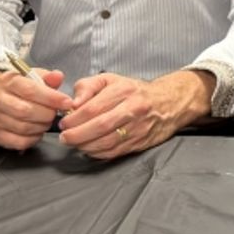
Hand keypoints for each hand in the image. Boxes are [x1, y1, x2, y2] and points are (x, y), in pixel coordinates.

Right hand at [0, 69, 74, 151]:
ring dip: (42, 127)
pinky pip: (18, 142)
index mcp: (8, 82)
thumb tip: (58, 76)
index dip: (52, 98)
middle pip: (27, 111)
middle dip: (48, 114)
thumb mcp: (29, 76)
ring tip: (47, 121)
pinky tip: (37, 132)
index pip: (31, 90)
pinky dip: (33, 139)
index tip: (67, 103)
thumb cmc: (13, 88)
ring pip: (24, 127)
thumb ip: (46, 77)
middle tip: (56, 113)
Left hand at [57, 70, 213, 160]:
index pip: (94, 107)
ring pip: (107, 142)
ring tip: (75, 143)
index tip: (64, 123)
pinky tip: (89, 149)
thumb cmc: (135, 91)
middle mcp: (133, 108)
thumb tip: (72, 103)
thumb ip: (88, 86)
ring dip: (85, 146)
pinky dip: (97, 153)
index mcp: (124, 90)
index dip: (74, 118)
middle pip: (100, 126)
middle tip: (64, 137)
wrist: (169, 102)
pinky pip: (114, 152)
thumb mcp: (111, 80)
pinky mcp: (140, 142)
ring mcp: (139, 127)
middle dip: (77, 135)